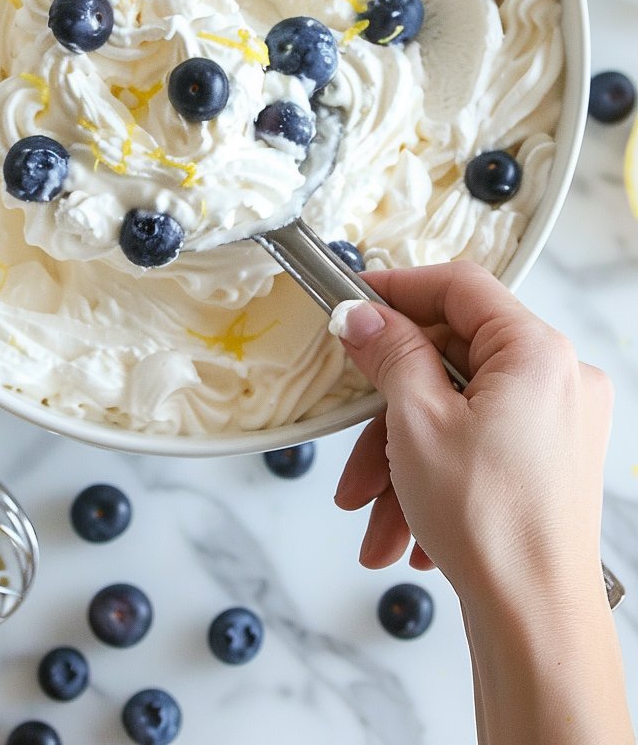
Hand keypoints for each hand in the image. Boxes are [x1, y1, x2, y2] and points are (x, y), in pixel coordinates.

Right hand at [332, 261, 611, 607]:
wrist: (537, 624)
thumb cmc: (491, 524)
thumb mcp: (417, 421)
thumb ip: (390, 354)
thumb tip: (363, 317)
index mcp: (537, 351)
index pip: (459, 287)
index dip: (398, 289)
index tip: (353, 306)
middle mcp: (559, 378)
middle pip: (451, 361)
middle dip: (389, 411)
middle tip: (350, 443)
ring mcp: (559, 423)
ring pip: (457, 412)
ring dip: (401, 459)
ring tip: (369, 515)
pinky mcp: (551, 462)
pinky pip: (478, 445)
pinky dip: (434, 478)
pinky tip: (404, 532)